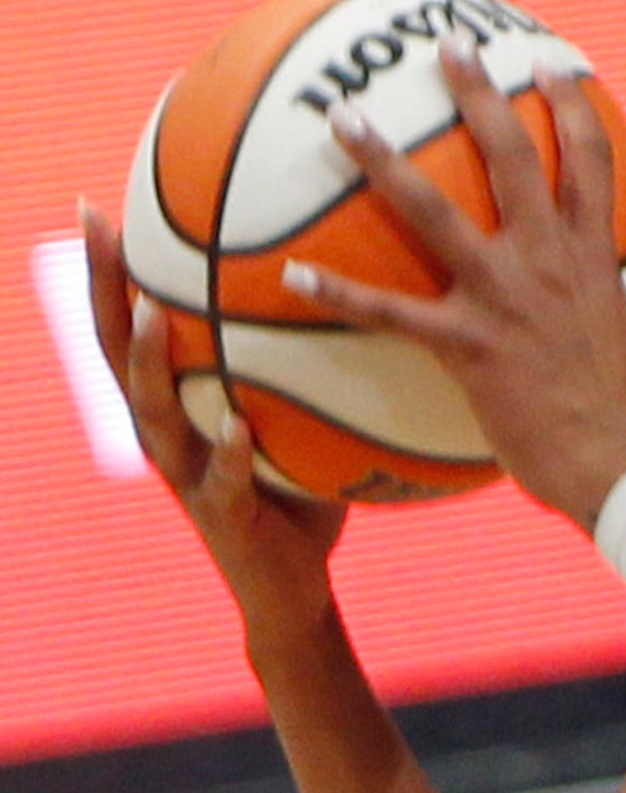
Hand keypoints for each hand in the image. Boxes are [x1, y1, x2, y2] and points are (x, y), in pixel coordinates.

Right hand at [83, 201, 349, 646]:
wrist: (292, 587)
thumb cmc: (301, 491)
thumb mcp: (299, 416)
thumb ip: (307, 365)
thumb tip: (360, 287)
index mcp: (179, 405)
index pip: (134, 324)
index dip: (111, 271)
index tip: (100, 205)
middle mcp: (167, 434)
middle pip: (118, 352)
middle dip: (105, 289)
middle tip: (98, 228)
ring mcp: (186, 478)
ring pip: (154, 413)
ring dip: (150, 365)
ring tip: (155, 317)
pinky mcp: (221, 519)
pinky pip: (221, 481)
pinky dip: (226, 454)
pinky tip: (237, 428)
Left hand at [283, 33, 625, 532]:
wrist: (617, 464)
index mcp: (592, 261)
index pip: (590, 164)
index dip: (572, 108)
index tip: (550, 68)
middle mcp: (548, 261)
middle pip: (512, 156)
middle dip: (479, 95)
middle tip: (446, 49)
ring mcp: (504, 297)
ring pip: (435, 210)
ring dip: (384, 162)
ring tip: (345, 122)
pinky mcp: (466, 343)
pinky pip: (389, 311)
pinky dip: (336, 291)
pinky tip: (289, 274)